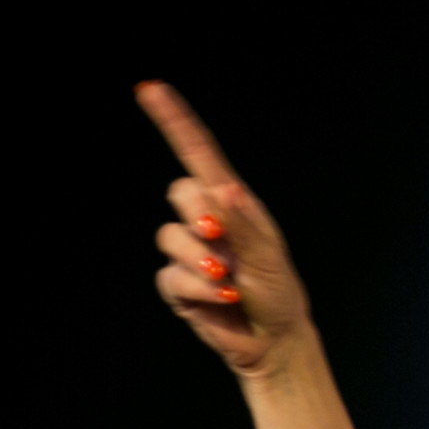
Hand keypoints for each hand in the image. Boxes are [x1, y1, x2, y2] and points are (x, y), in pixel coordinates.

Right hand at [136, 81, 311, 375]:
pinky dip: (197, 287)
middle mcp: (207, 221)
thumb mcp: (267, 255)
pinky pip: (170, 276)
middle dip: (197, 212)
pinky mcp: (177, 285)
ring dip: (198, 258)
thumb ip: (244, 223)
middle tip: (220, 236)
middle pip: (179, 191)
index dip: (174, 122)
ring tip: (228, 277)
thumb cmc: (278, 292)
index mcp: (233, 204)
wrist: (273, 340)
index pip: (199, 154)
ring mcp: (189, 252)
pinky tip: (222, 297)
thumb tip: (223, 190)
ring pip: (169, 236)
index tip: (150, 89)